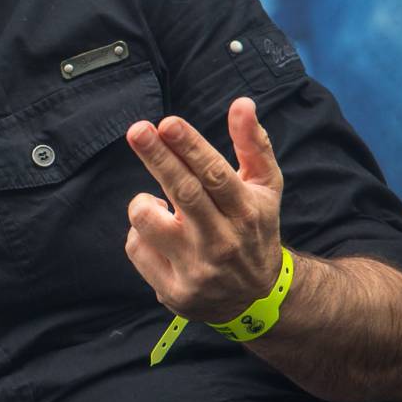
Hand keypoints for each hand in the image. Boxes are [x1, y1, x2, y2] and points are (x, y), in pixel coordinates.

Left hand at [123, 97, 284, 323]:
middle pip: (183, 193)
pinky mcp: (174, 292)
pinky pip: (136, 248)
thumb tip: (243, 103)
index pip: (215, 175)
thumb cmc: (254, 228)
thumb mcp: (264, 188)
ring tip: (157, 205)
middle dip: (157, 157)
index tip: (167, 123)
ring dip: (143, 204)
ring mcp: (197, 270)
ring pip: (148, 223)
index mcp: (246, 212)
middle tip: (137, 131)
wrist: (256, 298)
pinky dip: (140, 235)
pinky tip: (160, 238)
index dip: (190, 147)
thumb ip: (253, 144)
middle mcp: (223, 242)